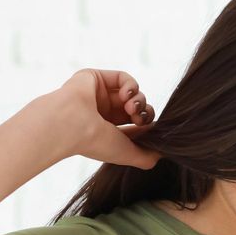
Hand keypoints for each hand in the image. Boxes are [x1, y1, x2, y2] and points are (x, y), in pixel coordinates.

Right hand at [43, 69, 161, 168]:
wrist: (71, 124)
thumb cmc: (95, 142)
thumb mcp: (127, 154)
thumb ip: (147, 157)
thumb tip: (164, 151)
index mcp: (107, 130)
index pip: (136, 124)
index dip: (146, 124)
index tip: (148, 129)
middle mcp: (103, 112)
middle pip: (137, 107)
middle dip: (144, 112)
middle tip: (138, 118)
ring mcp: (99, 95)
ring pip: (133, 93)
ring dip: (139, 99)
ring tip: (131, 107)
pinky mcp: (96, 78)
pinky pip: (123, 77)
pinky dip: (132, 85)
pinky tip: (127, 95)